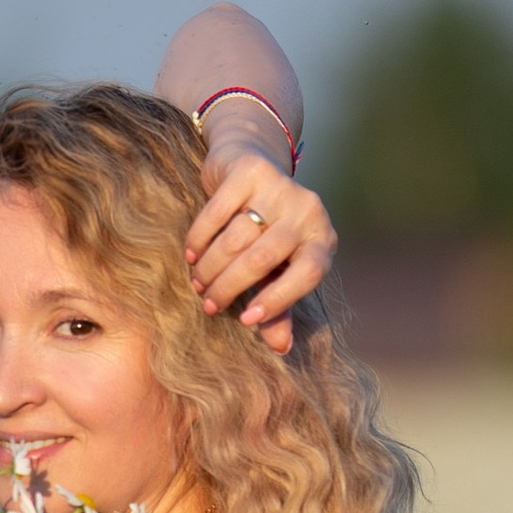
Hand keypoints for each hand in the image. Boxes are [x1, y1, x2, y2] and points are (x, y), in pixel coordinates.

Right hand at [185, 125, 335, 357]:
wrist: (251, 163)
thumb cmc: (267, 231)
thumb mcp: (278, 269)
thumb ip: (280, 307)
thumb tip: (280, 349)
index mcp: (321, 240)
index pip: (308, 274)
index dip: (279, 300)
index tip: (247, 320)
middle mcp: (309, 211)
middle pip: (263, 259)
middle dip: (230, 286)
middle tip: (209, 304)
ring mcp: (281, 188)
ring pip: (236, 238)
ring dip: (211, 267)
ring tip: (198, 283)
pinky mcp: (251, 171)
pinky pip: (217, 213)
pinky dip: (200, 238)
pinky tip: (191, 255)